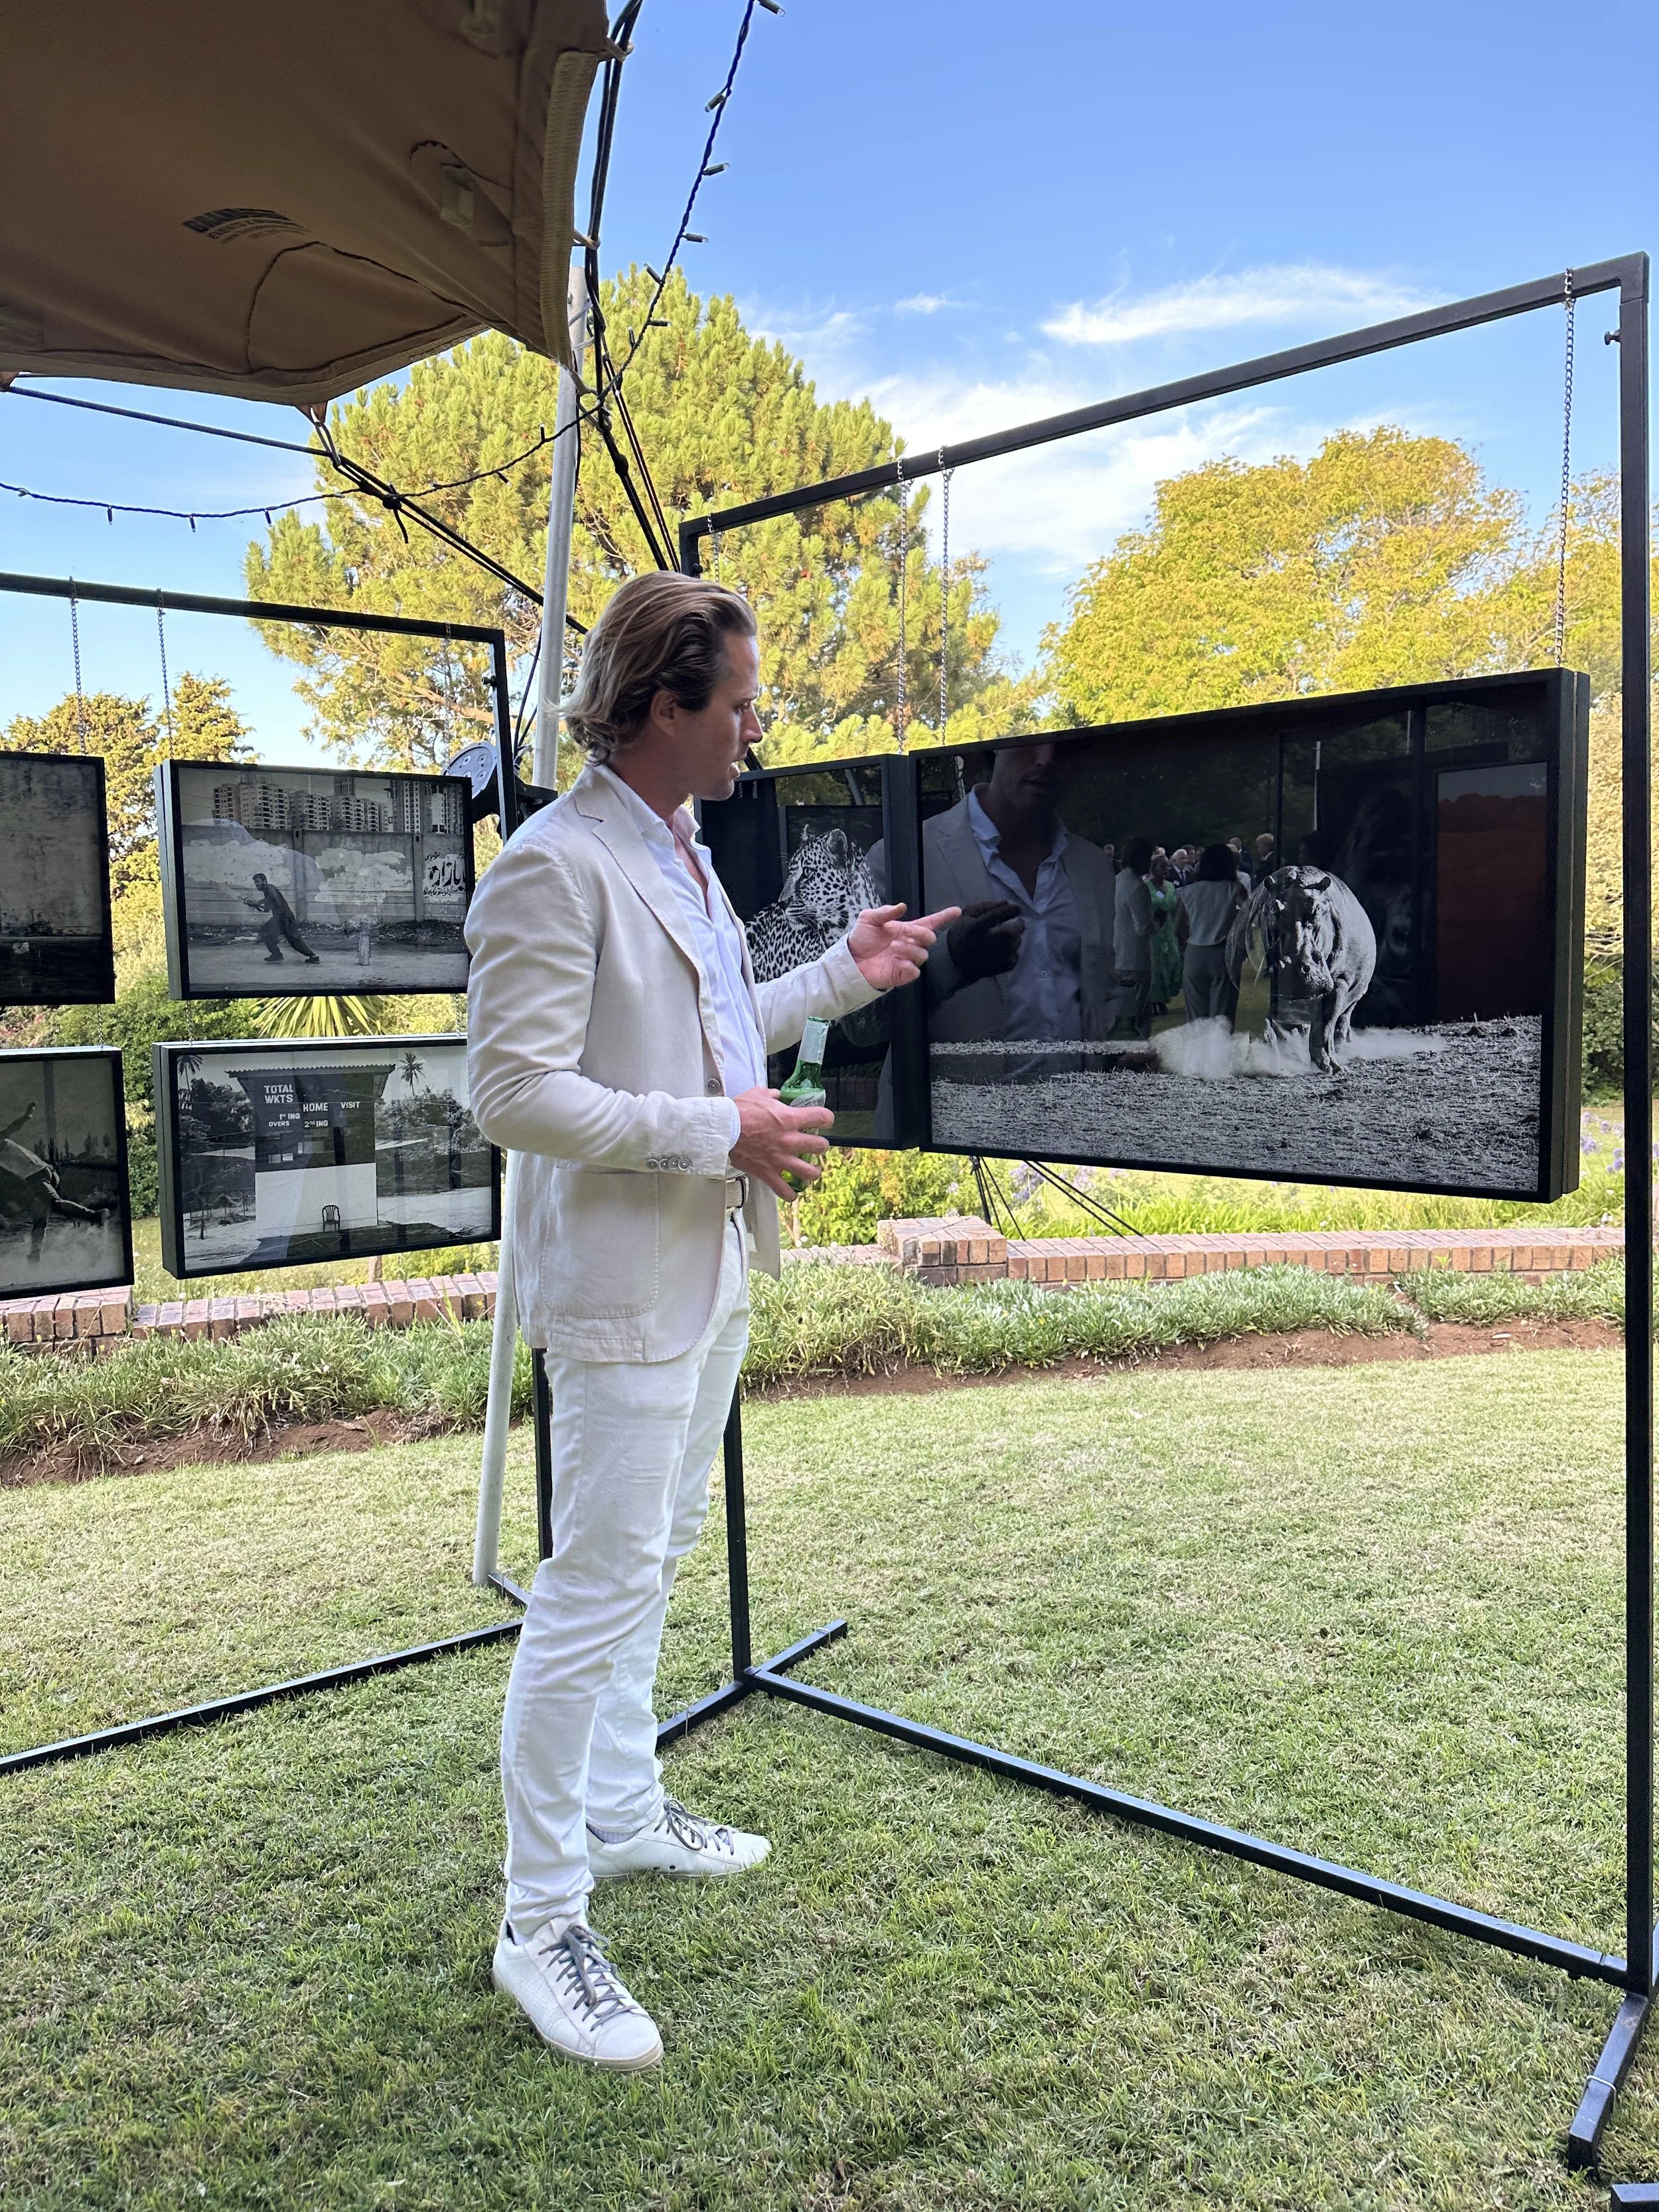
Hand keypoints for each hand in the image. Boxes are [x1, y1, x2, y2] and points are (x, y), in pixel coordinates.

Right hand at [730, 1085, 833, 1199]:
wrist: (723, 1130)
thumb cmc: (738, 1112)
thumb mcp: (757, 1094)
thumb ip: (771, 1095)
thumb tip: (776, 1095)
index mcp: (789, 1119)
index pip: (821, 1116)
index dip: (827, 1118)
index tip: (826, 1120)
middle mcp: (789, 1140)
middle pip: (820, 1146)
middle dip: (821, 1145)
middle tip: (816, 1146)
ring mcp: (780, 1159)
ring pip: (809, 1171)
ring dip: (813, 1171)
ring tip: (812, 1171)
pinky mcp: (768, 1173)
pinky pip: (784, 1191)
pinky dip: (790, 1194)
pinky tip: (792, 1194)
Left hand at [847, 902, 960, 991]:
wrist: (850, 960)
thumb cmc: (861, 940)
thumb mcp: (869, 919)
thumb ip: (885, 912)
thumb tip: (902, 906)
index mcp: (905, 930)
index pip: (929, 923)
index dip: (943, 917)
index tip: (957, 911)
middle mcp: (909, 945)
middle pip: (929, 938)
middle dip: (919, 932)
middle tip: (903, 930)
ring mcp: (907, 960)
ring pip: (923, 954)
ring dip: (909, 948)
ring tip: (892, 946)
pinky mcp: (901, 975)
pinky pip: (914, 971)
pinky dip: (907, 964)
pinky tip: (895, 960)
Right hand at [946, 899, 1024, 981]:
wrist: (957, 967)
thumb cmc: (960, 938)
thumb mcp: (965, 917)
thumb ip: (983, 907)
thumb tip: (1005, 902)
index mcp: (982, 925)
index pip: (1005, 911)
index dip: (1012, 908)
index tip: (1015, 908)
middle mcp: (996, 938)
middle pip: (1018, 925)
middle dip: (1015, 924)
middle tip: (1006, 927)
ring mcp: (1004, 953)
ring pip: (1018, 939)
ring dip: (1012, 938)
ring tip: (1001, 941)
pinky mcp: (1008, 964)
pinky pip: (1016, 953)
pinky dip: (1011, 952)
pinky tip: (1000, 953)